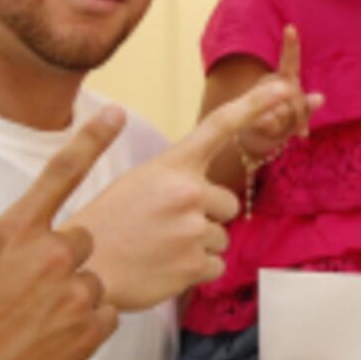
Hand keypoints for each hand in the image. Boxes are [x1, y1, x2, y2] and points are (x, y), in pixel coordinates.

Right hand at [0, 108, 125, 359]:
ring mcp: (72, 292)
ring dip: (75, 303)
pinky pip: (105, 317)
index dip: (92, 140)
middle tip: (35, 298)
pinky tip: (51, 346)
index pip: (60, 174)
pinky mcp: (88, 330)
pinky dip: (85, 331)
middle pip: (85, 243)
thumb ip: (9, 247)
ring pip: (95, 284)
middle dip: (69, 266)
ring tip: (35, 330)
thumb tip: (27, 247)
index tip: (114, 113)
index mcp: (15, 230)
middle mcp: (49, 253)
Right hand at [76, 79, 301, 309]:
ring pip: (220, 237)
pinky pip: (215, 265)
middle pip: (226, 204)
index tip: (281, 89)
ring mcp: (194, 231)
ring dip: (197, 245)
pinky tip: (164, 267)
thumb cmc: (106, 224)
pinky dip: (195, 270)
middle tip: (165, 226)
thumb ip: (176, 178)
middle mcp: (189, 193)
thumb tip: (204, 186)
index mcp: (172, 166)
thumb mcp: (137, 182)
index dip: (255, 104)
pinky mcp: (195, 266)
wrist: (79, 270)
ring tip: (158, 247)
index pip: (220, 126)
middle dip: (205, 216)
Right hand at [235, 26, 321, 162]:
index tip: (291, 27)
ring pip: (283, 111)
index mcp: (284, 79)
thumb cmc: (280, 124)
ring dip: (287, 125)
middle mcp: (270, 83)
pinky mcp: (250, 113)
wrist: (253, 140)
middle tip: (299, 129)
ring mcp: (257, 96)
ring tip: (278, 126)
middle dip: (301, 115)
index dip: (291, 45)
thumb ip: (308, 108)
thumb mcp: (298, 117)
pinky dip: (274, 130)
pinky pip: (270, 122)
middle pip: (294, 96)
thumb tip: (321, 97)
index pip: (290, 61)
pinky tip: (268, 130)